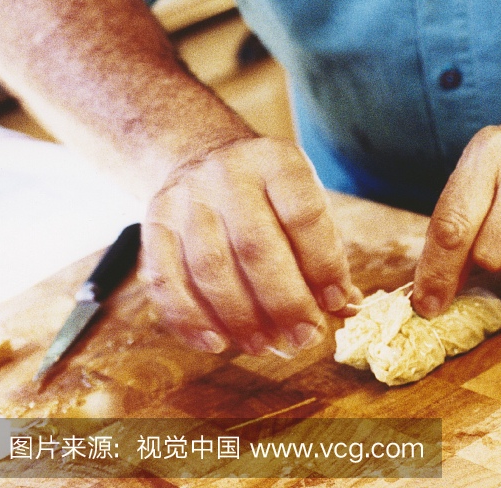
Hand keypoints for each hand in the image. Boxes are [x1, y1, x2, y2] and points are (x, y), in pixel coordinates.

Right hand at [141, 135, 359, 354]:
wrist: (203, 156)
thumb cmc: (266, 194)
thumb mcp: (301, 202)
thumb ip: (322, 251)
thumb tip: (346, 308)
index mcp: (276, 160)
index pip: (303, 214)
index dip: (323, 264)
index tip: (335, 301)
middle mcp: (228, 172)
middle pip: (255, 246)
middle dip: (283, 302)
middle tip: (304, 338)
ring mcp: (186, 197)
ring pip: (210, 268)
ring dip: (239, 318)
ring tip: (263, 344)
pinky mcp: (154, 222)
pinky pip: (165, 280)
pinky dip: (190, 319)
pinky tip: (215, 342)